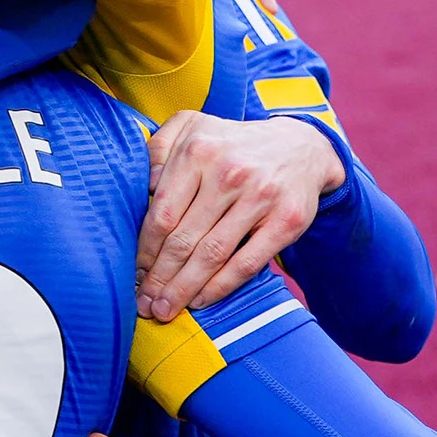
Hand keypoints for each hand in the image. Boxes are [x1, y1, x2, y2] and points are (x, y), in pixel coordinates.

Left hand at [137, 111, 343, 320]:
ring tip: (164, 310)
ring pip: (212, 255)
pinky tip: (200, 300)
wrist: (301, 146)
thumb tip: (143, 186)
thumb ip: (158, 147)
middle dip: (159, 278)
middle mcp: (229, 173)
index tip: (135, 273)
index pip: (162, 213)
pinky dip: (220, 287)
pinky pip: (246, 263)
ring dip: (184, 289)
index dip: (145, 250)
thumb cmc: (232, 144)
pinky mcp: (286, 221)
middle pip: (184, 239)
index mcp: (198, 151)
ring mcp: (260, 198)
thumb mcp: (192, 127)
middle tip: (143, 303)